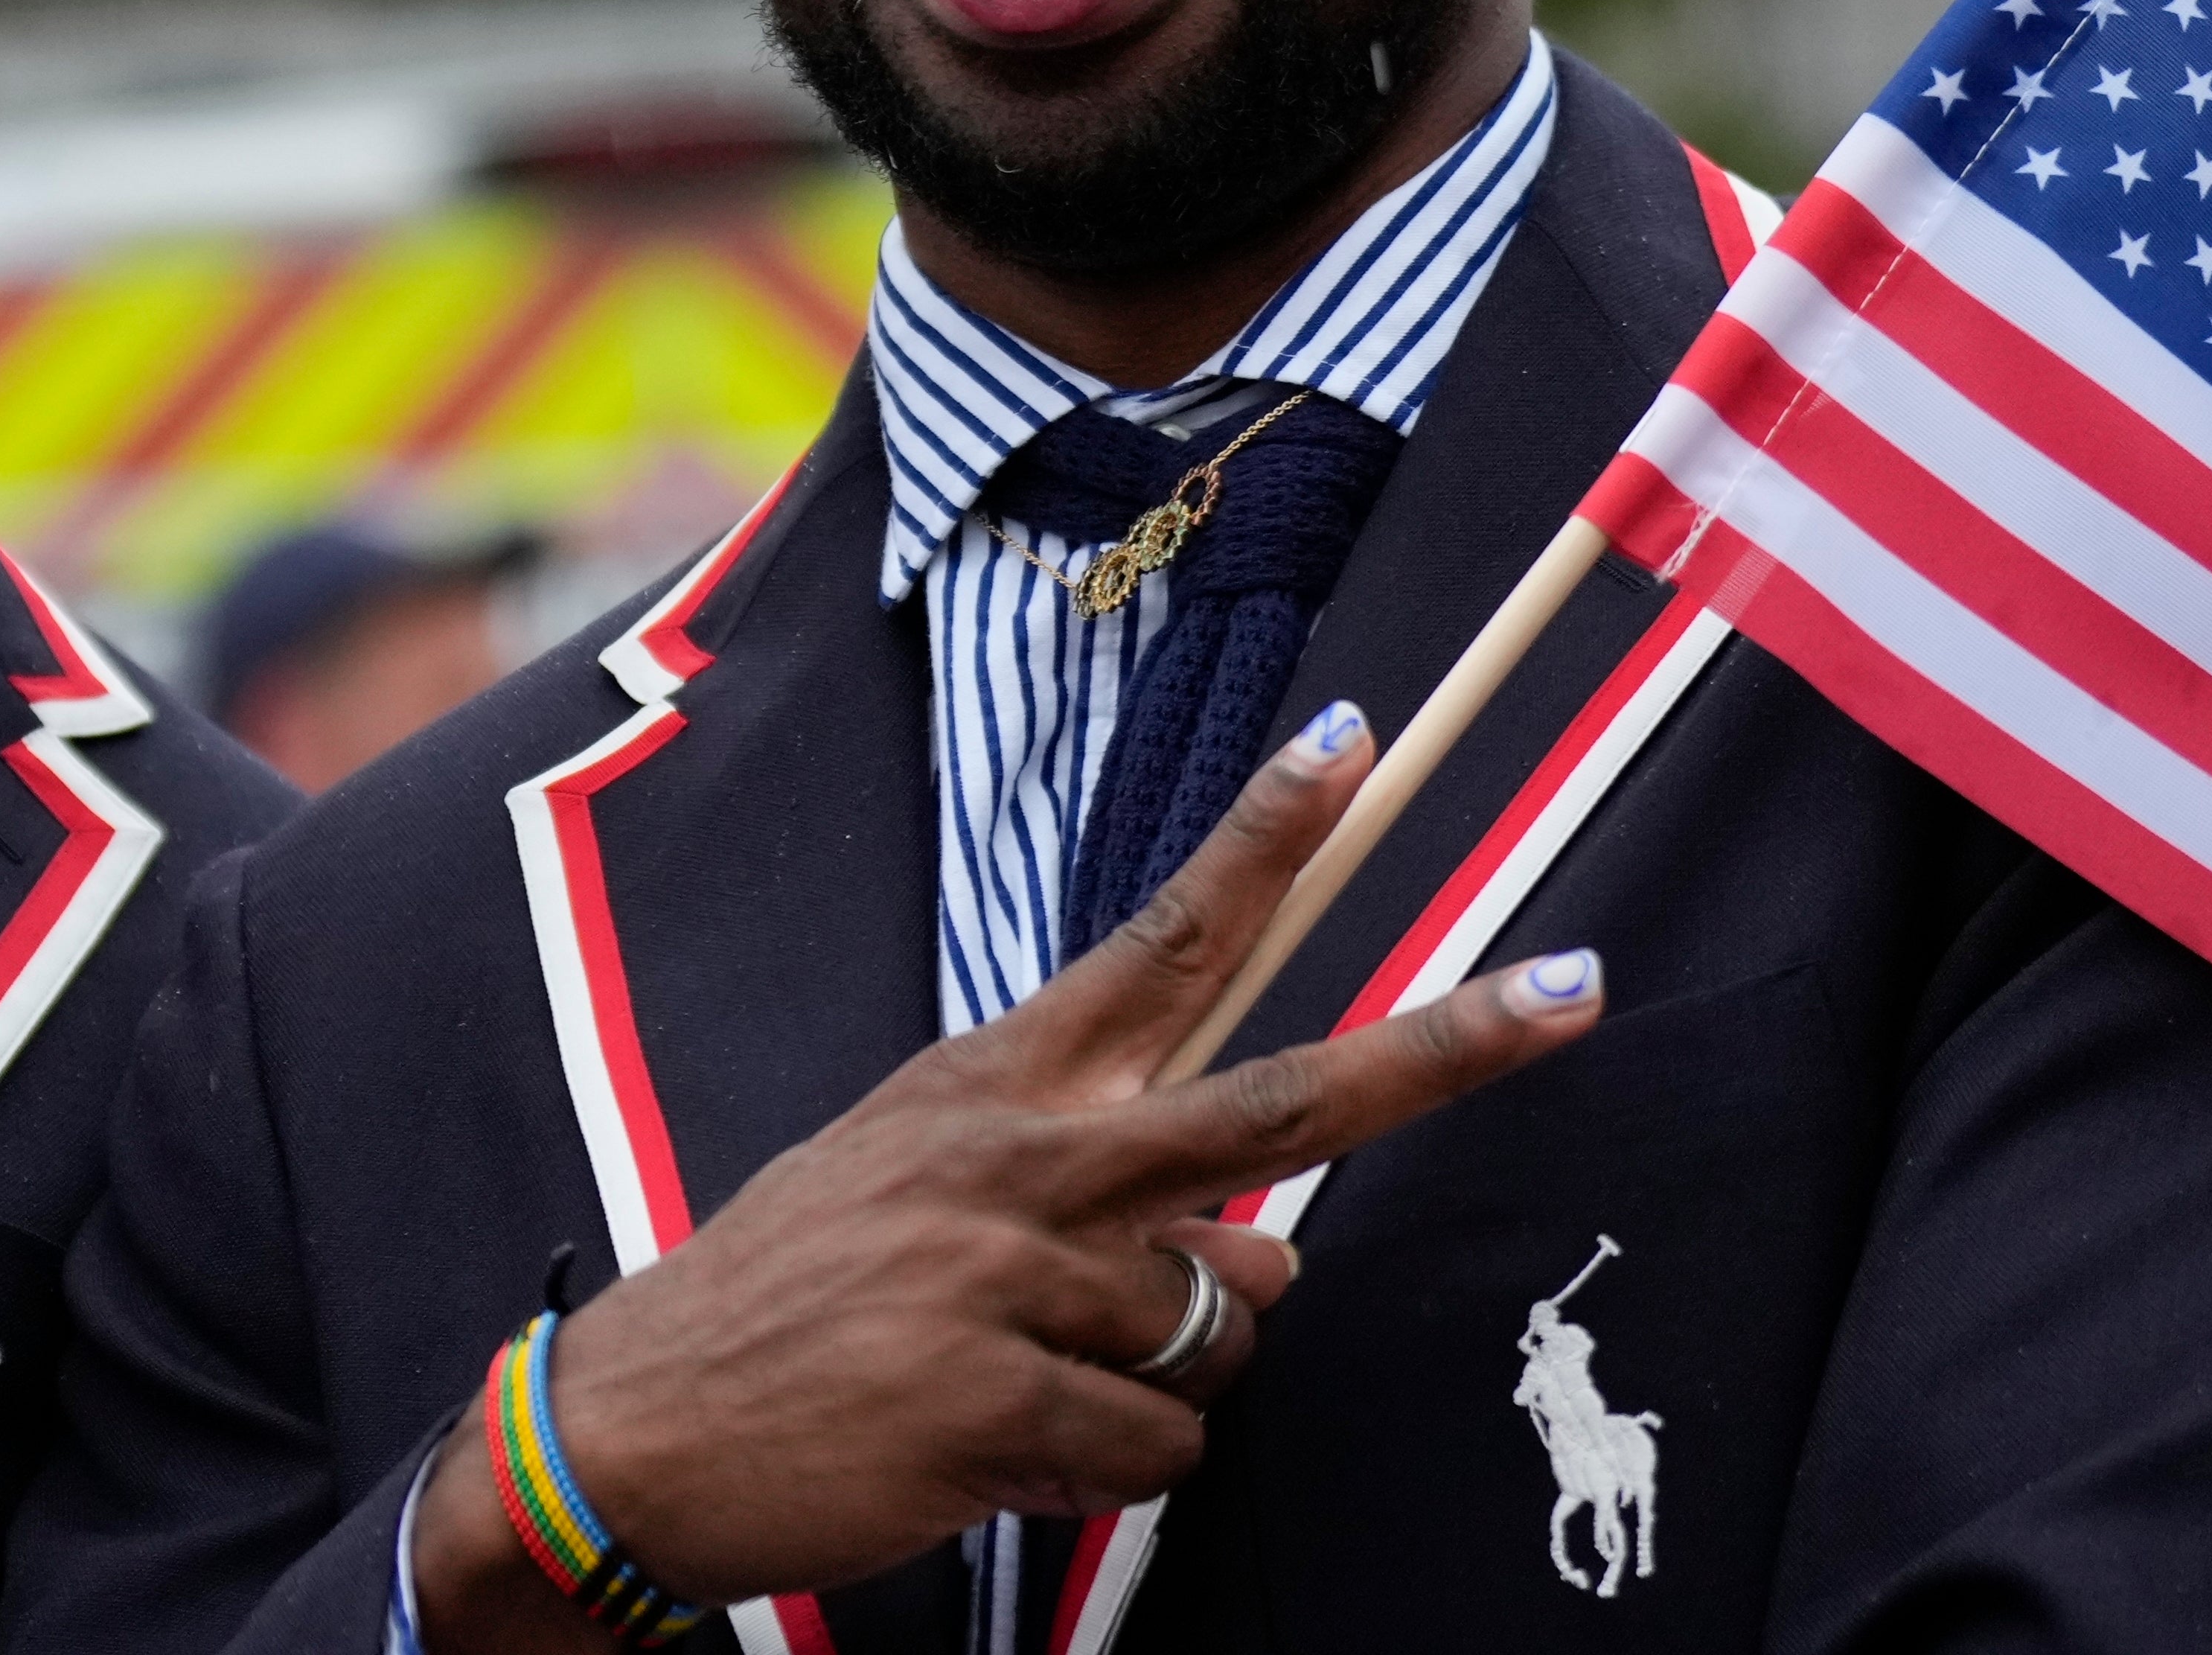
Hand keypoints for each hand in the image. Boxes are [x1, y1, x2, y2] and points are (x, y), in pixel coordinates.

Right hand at [409, 703, 1604, 1644]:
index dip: (1263, 841)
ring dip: (1157, 1379)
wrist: (636, 1429)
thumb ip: (1097, 1201)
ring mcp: (1013, 1273)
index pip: (1160, 941)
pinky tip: (998, 1450)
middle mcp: (1021, 1158)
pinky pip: (1158, 1443)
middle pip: (1281, 1097)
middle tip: (1574, 990)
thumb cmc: (791, 1303)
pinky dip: (1100, 1467)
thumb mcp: (916, 1191)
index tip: (1353, 744)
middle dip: (1445, 1046)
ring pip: (1226, 1324)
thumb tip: (1264, 1253)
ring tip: (1024, 1386)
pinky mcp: (1001, 1397)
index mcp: (996, 1084)